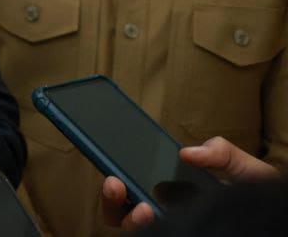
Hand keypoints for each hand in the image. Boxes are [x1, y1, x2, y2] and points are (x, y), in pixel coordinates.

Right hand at [100, 137, 277, 229]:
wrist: (277, 221)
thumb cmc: (260, 202)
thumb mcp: (247, 170)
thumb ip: (222, 153)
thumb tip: (187, 154)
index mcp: (177, 192)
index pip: (136, 183)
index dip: (118, 175)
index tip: (113, 166)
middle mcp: (168, 215)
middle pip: (123, 209)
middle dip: (110, 197)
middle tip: (115, 183)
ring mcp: (172, 229)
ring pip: (132, 227)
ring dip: (126, 217)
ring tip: (143, 209)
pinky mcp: (177, 236)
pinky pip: (153, 236)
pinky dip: (144, 229)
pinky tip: (156, 219)